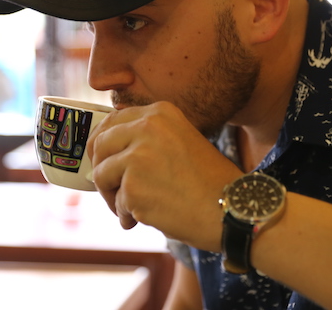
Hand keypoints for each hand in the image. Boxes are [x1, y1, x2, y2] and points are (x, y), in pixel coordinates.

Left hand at [87, 101, 241, 251]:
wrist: (232, 209)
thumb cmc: (209, 182)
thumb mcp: (180, 141)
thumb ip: (147, 139)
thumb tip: (105, 150)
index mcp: (160, 113)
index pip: (111, 121)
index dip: (102, 143)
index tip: (102, 159)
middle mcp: (147, 127)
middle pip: (100, 145)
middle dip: (102, 170)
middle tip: (113, 190)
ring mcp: (138, 156)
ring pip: (101, 175)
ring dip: (113, 196)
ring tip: (133, 208)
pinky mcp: (133, 186)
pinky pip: (117, 202)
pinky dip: (128, 215)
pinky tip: (147, 218)